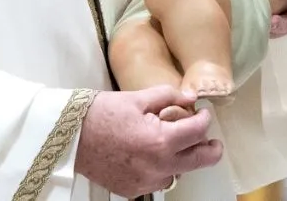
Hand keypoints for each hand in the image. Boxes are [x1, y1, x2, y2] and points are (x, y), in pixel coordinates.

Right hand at [75, 86, 222, 196]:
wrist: (73, 137)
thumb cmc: (103, 114)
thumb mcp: (139, 98)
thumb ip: (169, 97)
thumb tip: (190, 98)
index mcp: (161, 141)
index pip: (198, 132)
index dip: (205, 119)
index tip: (204, 113)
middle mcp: (158, 167)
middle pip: (199, 161)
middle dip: (210, 149)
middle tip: (213, 141)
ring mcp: (145, 182)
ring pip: (178, 172)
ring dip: (181, 158)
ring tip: (171, 141)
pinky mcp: (133, 190)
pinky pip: (157, 180)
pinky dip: (160, 167)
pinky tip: (149, 152)